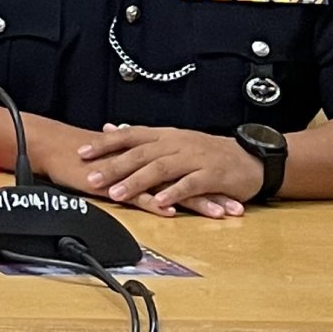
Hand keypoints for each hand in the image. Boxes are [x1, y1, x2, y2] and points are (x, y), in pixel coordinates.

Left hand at [77, 125, 261, 216]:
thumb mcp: (173, 139)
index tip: (81, 153)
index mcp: (165, 135)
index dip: (105, 143)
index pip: (129, 135)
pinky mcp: (213, 175)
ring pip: (161, 169)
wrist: (251, 159)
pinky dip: (173, 193)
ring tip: (116, 194)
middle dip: (113, 166)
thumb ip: (141, 137)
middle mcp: (177, 144)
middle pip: (140, 154)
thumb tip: (110, 128)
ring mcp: (195, 159)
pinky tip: (159, 203)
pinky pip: (190, 184)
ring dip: (136, 182)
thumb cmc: (207, 152)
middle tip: (90, 178)